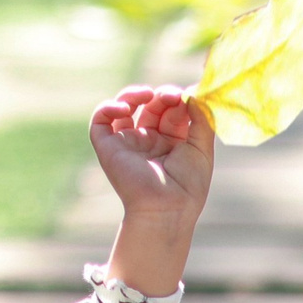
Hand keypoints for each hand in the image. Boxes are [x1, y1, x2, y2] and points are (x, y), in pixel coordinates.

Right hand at [89, 85, 215, 294]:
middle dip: (162, 96)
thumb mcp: (202, 148)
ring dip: (135, 94)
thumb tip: (193, 94)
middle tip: (173, 96)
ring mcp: (128, 142)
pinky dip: (109, 107)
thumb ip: (201, 119)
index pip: (171, 110)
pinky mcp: (108, 147)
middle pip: (151, 105)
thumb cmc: (188, 185)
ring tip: (150, 95)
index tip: (187, 96)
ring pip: (124, 106)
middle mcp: (149, 141)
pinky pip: (100, 120)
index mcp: (172, 142)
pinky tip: (126, 109)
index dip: (178, 99)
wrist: (167, 208)